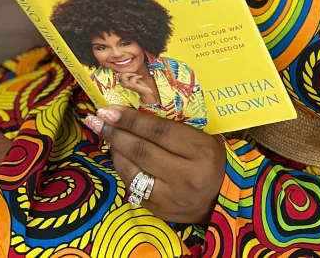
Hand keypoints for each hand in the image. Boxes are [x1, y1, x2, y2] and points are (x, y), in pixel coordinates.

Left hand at [85, 107, 225, 223]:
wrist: (223, 197)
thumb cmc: (211, 158)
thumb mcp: (202, 137)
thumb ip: (175, 126)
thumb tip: (137, 110)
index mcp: (200, 150)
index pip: (159, 132)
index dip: (132, 120)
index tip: (110, 109)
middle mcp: (185, 175)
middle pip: (142, 151)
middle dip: (115, 133)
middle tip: (96, 119)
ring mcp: (171, 196)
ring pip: (133, 170)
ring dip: (114, 150)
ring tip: (105, 132)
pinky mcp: (159, 210)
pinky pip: (133, 186)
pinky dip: (122, 168)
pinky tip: (117, 155)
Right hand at [118, 72, 159, 105]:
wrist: (145, 91)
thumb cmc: (139, 84)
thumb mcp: (133, 78)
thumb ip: (129, 75)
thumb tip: (125, 70)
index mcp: (123, 82)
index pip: (117, 76)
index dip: (121, 72)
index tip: (127, 72)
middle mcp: (124, 85)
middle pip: (120, 76)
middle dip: (127, 72)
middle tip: (133, 74)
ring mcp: (128, 86)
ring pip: (124, 77)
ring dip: (131, 74)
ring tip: (136, 75)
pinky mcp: (133, 86)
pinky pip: (132, 79)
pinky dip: (137, 76)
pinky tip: (140, 77)